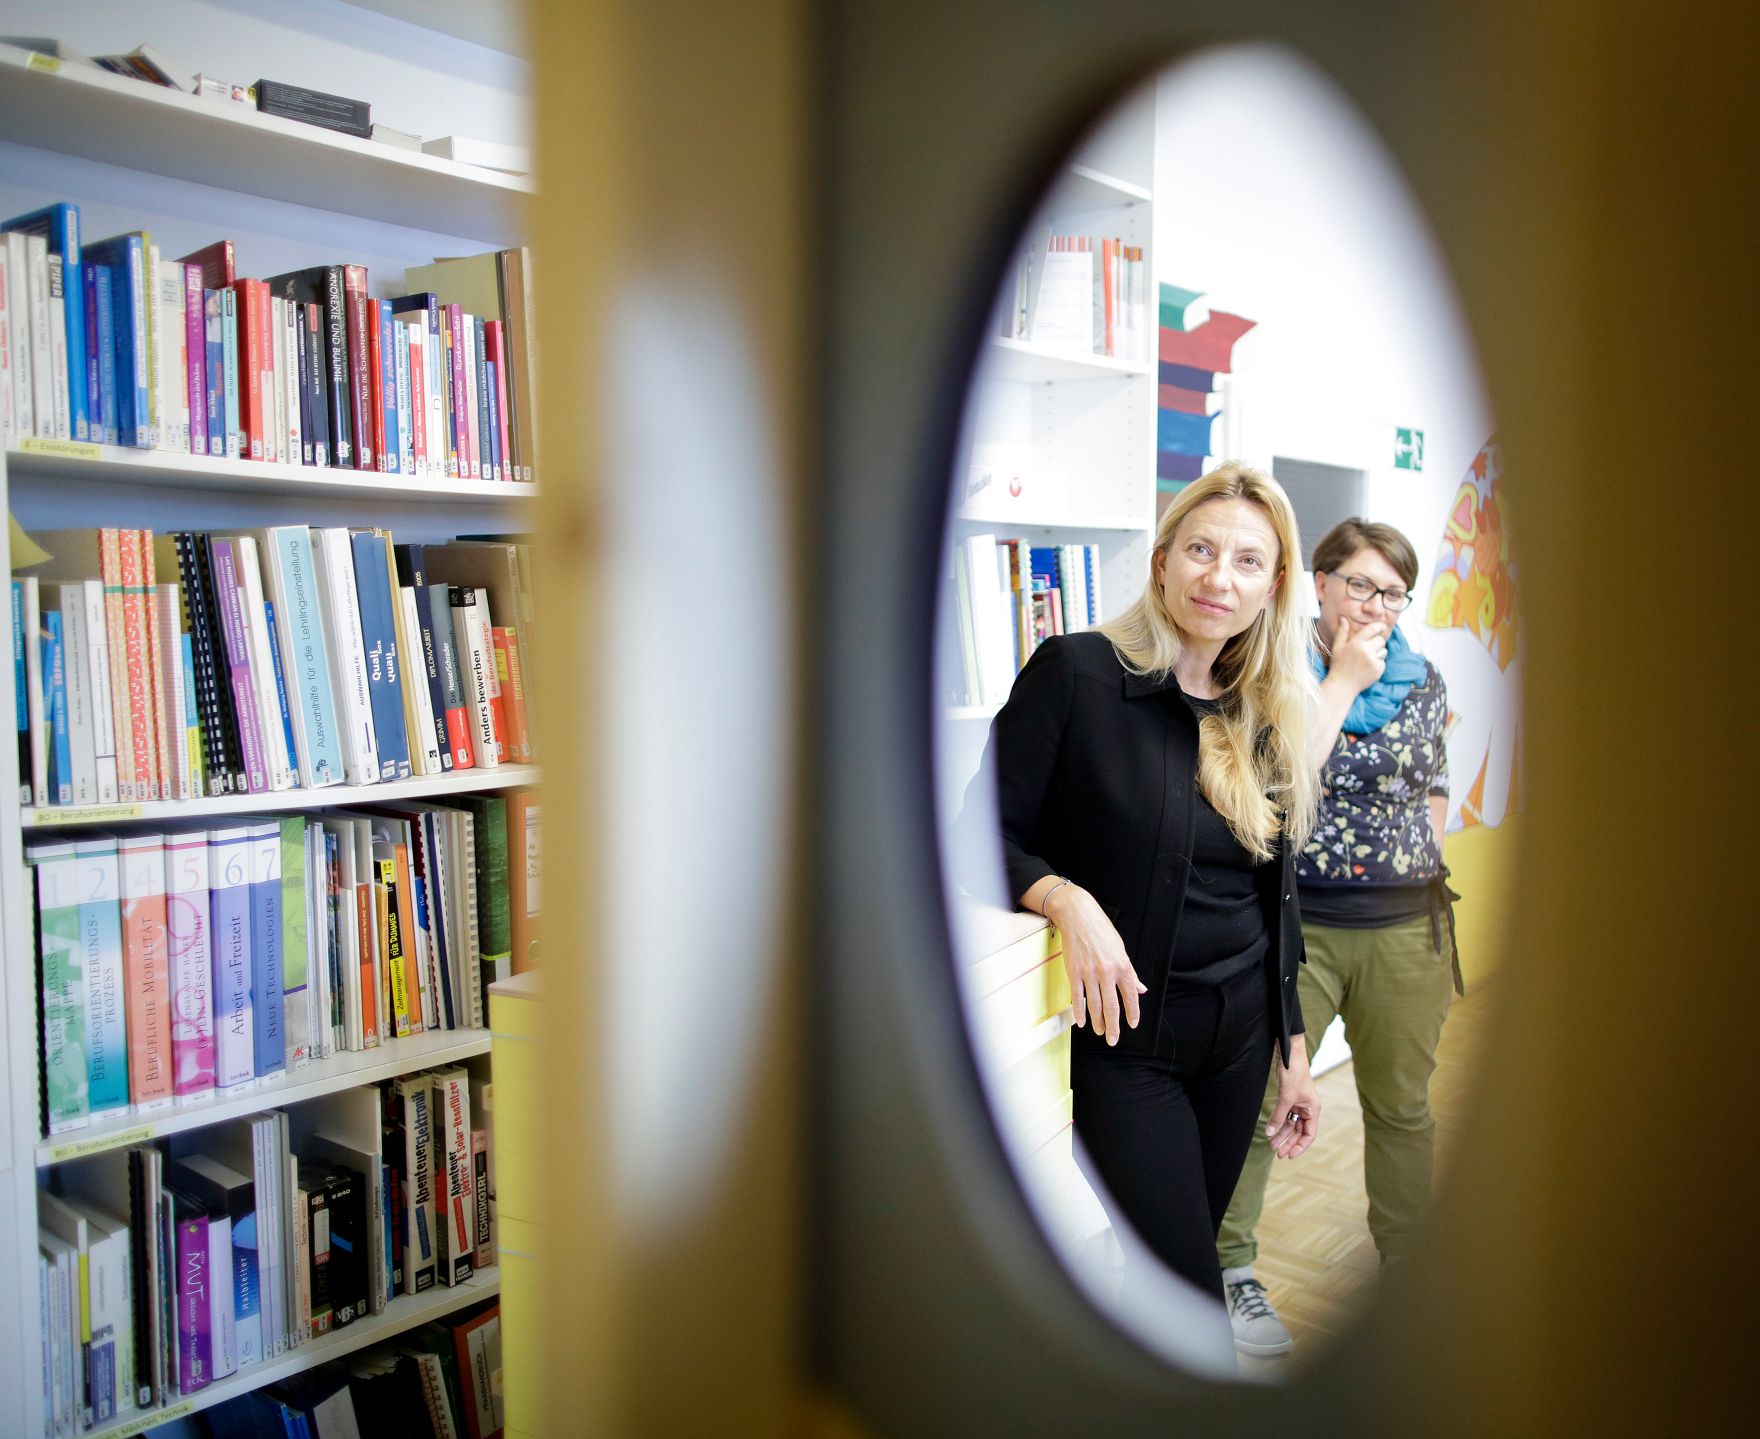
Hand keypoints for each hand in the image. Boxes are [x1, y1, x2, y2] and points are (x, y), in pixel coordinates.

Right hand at [1045, 883, 1146, 1046]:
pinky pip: (1077, 997)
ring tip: (1101, 1032)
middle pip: (1112, 1006)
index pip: (1130, 996)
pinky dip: (1080, 1012)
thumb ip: (1130, 973)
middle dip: (1114, 1026)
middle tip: (1113, 1039)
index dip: (1132, 1013)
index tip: (1132, 1024)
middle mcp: (1107, 972)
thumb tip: (1140, 989)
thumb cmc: (1101, 931)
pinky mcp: (1074, 972)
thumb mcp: (1121, 950)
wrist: (1079, 916)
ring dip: (1098, 1022)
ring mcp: (1089, 973)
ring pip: (1095, 1005)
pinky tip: (1082, 1022)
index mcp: (1123, 966)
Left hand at [1266, 1042, 1320, 1158]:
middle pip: (1299, 1132)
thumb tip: (1271, 1134)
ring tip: (1271, 1145)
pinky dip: (1278, 1123)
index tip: (1289, 1155)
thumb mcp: (1286, 1097)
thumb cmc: (1294, 1072)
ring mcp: (1297, 1104)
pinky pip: (1284, 1116)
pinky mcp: (1288, 1098)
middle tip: (1276, 1153)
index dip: (1300, 1146)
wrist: (1288, 1053)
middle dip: (1288, 1142)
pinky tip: (1270, 1130)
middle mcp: (1307, 1108)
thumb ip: (1279, 1116)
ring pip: (1290, 1125)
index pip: (1309, 1134)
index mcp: (1313, 1109)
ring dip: (1281, 1134)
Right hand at [1326, 614, 1389, 693]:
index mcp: (1356, 643)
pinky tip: (1367, 667)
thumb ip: (1342, 632)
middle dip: (1376, 642)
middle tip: (1367, 648)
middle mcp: (1366, 651)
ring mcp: (1374, 661)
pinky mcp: (1379, 670)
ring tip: (1366, 659)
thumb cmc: (1339, 665)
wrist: (1342, 686)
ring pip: (1384, 650)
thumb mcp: (1337, 647)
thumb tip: (1344, 618)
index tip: (1381, 627)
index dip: (1380, 626)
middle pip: (1381, 640)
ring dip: (1378, 652)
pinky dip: (1377, 663)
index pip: (1374, 628)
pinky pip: (1383, 661)